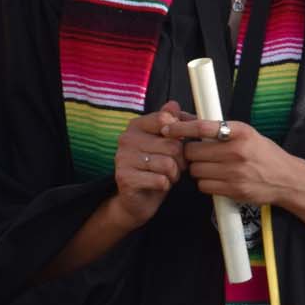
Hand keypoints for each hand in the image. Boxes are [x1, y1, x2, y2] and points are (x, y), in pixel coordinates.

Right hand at [113, 100, 186, 227]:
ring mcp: (123, 158)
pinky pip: (160, 180)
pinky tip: (158, 185)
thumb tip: (174, 105)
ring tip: (166, 176)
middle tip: (174, 166)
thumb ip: (172, 122)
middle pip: (172, 145)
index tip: (180, 143)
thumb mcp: (167, 142)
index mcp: (136, 125)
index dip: (181, 133)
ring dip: (173, 174)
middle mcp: (126, 138)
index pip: (165, 119)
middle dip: (180, 160)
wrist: (138, 199)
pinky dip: (165, 185)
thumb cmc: (156, 167)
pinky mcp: (125, 178)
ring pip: (168, 164)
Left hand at [182, 118, 304, 205]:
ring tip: (210, 166)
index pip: (202, 127)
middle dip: (190, 153)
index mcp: (240, 131)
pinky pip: (204, 186)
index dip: (181, 128)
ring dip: (197, 169)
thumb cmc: (264, 154)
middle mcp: (236, 151)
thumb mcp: (248, 134)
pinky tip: (216, 178)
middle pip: (193, 152)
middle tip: (197, 153)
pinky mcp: (233, 190)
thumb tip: (191, 123)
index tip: (167, 128)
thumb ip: (222, 129)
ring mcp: (235, 172)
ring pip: (196, 171)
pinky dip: (205, 183)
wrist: (287, 179)